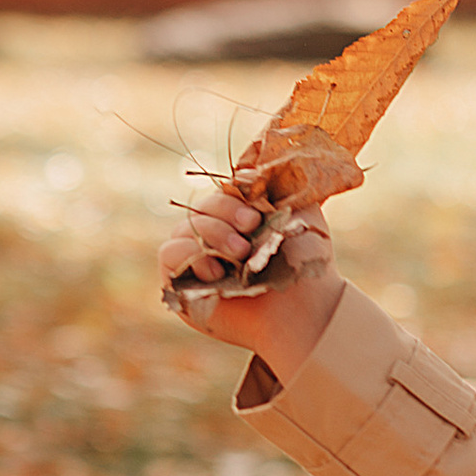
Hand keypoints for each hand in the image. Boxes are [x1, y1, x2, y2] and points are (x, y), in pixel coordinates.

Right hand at [159, 192, 341, 381]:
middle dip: (223, 218)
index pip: (219, 194)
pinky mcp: (180, 286)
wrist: (306, 310)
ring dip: (212, 236)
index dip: (233, 201)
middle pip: (199, 208)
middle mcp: (216, 239)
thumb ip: (275, 183)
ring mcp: (196, 262)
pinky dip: (191, 255)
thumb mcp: (300, 212)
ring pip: (184, 228)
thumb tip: (246, 165)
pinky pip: (169, 253)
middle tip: (249, 237)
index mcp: (239, 221)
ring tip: (240, 258)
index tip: (256, 217)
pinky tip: (216, 272)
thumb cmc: (307, 265)